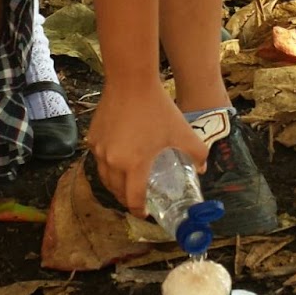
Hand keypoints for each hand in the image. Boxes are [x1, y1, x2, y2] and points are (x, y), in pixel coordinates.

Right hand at [86, 79, 206, 214]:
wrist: (130, 81)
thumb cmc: (157, 108)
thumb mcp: (182, 131)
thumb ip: (197, 153)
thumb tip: (203, 169)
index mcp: (134, 164)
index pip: (133, 198)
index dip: (139, 210)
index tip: (145, 213)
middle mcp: (112, 161)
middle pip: (116, 191)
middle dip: (126, 199)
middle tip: (137, 199)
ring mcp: (100, 149)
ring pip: (104, 177)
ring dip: (115, 185)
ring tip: (126, 184)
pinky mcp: (93, 137)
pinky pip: (99, 159)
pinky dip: (107, 166)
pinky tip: (117, 160)